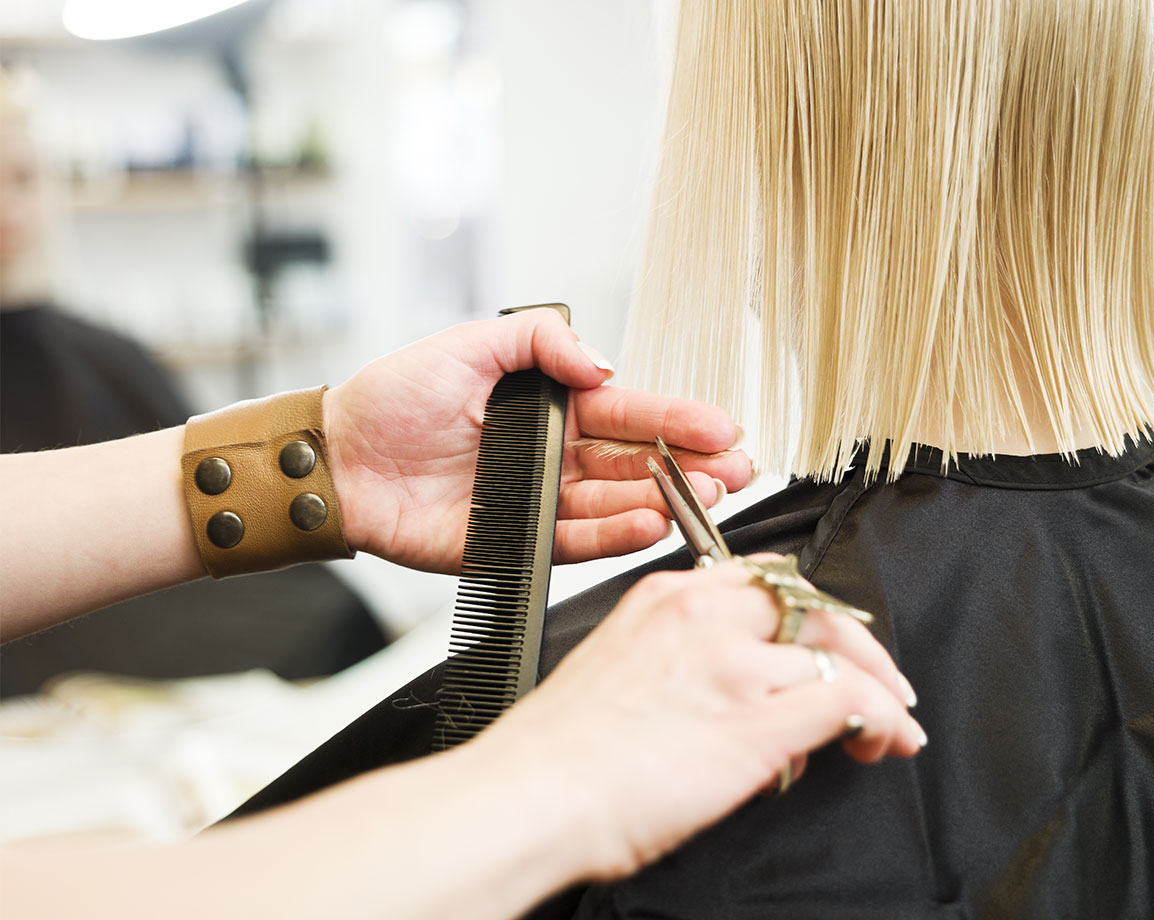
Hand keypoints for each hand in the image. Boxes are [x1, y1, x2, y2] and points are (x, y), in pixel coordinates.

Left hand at [322, 308, 751, 572]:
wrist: (339, 460)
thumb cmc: (394, 399)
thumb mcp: (469, 344)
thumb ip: (540, 343)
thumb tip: (605, 365)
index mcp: (550, 409)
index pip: (630, 413)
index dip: (680, 419)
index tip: (725, 427)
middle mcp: (554, 457)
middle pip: (638, 464)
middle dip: (693, 466)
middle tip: (736, 471)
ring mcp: (539, 503)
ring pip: (616, 505)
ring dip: (664, 501)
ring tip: (705, 497)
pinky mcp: (515, 544)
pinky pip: (573, 542)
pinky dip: (614, 536)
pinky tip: (650, 524)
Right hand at [477, 556, 926, 881]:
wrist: (529, 798)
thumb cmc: (558, 754)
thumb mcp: (615, 670)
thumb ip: (679, 660)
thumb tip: (735, 690)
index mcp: (664, 598)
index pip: (766, 580)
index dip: (811, 615)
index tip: (827, 645)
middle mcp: (703, 619)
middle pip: (815, 608)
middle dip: (859, 648)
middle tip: (881, 685)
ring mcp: (732, 668)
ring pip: (841, 655)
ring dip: (877, 694)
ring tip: (883, 731)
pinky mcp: (756, 724)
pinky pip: (849, 702)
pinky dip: (881, 720)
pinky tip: (882, 742)